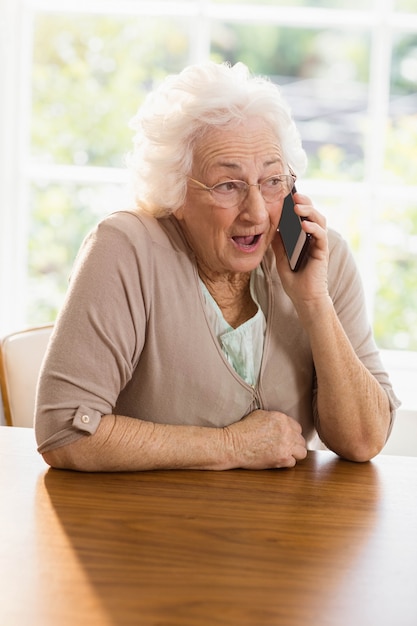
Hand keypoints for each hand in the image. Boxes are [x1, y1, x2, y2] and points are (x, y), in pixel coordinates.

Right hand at [223, 409, 306, 468]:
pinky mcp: (282, 459)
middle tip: (285, 448)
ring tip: (284, 455)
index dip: (292, 434)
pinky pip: (293, 463)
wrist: (233, 445)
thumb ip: (275, 418)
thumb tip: (281, 423)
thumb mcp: (259, 415)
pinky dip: (286, 463)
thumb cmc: (242, 430)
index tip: (286, 439)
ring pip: (302, 452)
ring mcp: (286, 446)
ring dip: (294, 454)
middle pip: (301, 440)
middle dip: (294, 444)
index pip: (297, 428)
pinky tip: (276, 460)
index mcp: (281, 419)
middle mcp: (287, 431)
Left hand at [272, 193, 328, 312]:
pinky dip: (314, 229)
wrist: (303, 299)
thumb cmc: (294, 280)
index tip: (286, 196)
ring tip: (297, 207)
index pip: (303, 216)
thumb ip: (278, 243)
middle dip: (304, 203)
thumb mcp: (280, 258)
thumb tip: (270, 227)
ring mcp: (318, 245)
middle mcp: (313, 239)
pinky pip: (321, 237)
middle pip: (312, 214)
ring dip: (309, 212)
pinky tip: (304, 225)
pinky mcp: (322, 253)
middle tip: (294, 196)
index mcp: (304, 238)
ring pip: (319, 221)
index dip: (297, 205)